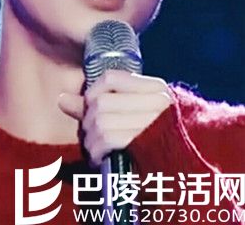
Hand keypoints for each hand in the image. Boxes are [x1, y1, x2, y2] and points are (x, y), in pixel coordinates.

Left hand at [58, 70, 172, 164]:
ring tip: (96, 149)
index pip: (111, 79)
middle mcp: (157, 101)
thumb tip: (62, 99)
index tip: (90, 108)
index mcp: (156, 89)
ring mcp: (153, 121)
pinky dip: (97, 150)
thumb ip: (97, 105)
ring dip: (91, 140)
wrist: (187, 170)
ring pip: (101, 121)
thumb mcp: (130, 116)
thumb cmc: (154, 141)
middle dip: (88, 122)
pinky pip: (108, 138)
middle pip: (101, 103)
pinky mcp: (147, 142)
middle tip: (92, 136)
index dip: (92, 92)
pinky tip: (99, 158)